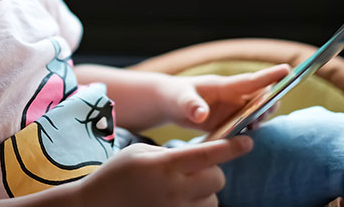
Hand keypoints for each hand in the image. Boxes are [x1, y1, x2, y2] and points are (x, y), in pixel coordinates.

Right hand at [76, 136, 252, 206]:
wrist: (96, 206)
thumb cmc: (117, 174)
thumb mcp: (141, 152)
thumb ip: (171, 153)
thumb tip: (203, 155)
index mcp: (165, 165)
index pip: (209, 154)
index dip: (232, 147)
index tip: (247, 142)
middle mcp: (174, 190)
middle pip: (217, 178)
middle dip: (212, 171)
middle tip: (194, 169)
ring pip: (213, 200)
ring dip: (205, 193)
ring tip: (181, 188)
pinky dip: (197, 206)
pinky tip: (179, 200)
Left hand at [161, 64, 290, 132]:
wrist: (168, 104)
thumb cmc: (174, 96)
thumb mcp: (179, 101)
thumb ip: (190, 106)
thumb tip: (202, 115)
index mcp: (223, 86)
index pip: (250, 80)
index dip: (269, 76)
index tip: (287, 69)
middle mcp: (232, 96)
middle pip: (260, 96)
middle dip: (270, 101)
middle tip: (267, 110)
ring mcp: (231, 109)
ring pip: (255, 112)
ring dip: (260, 117)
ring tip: (253, 126)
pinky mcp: (228, 122)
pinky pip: (245, 125)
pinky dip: (249, 131)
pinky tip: (243, 138)